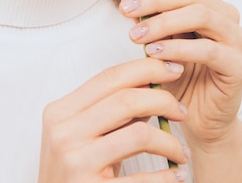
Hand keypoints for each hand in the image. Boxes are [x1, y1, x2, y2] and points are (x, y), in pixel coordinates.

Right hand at [38, 58, 189, 181]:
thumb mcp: (81, 135)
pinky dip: (165, 176)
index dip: (145, 68)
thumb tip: (151, 84)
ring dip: (169, 142)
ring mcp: (76, 162)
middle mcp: (64, 133)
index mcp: (60, 112)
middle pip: (126, 100)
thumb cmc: (72, 173)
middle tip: (181, 111)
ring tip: (181, 152)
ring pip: (139, 134)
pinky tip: (175, 175)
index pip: (109, 77)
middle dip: (163, 100)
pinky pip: (141, 179)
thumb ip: (110, 111)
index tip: (173, 68)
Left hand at [119, 0, 241, 147]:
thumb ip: (144, 16)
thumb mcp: (153, 39)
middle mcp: (223, 15)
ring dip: (163, 22)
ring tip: (136, 35)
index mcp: (204, 2)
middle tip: (126, 9)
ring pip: (200, 15)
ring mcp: (234, 38)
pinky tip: (155, 53)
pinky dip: (179, 48)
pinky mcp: (237, 66)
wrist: (194, 114)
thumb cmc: (175, 73)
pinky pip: (208, 50)